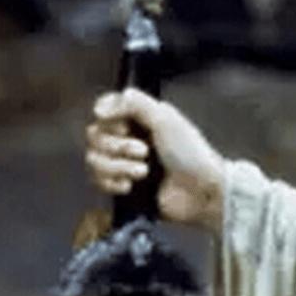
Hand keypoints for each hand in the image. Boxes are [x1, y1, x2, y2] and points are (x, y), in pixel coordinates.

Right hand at [84, 88, 227, 232]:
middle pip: (95, 135)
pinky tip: (132, 186)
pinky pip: (99, 181)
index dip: (109, 120)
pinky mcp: (122, 185)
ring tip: (144, 172)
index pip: (104, 111)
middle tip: (144, 152)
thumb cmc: (191, 154)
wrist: (200, 192)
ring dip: (119, 166)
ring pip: (95, 159)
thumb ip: (134, 104)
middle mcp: (129, 137)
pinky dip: (113, 183)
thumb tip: (100, 108)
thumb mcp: (166, 119)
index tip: (124, 128)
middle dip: (118, 146)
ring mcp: (124, 162)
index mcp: (140, 118)